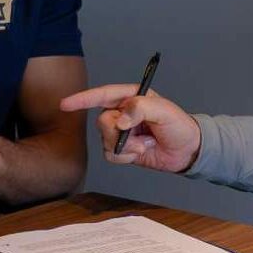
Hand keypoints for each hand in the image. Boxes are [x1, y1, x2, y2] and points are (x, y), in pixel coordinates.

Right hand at [61, 85, 200, 172]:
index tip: (65, 104)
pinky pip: (110, 155)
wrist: (186, 151)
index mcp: (130, 97)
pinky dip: (126, 157)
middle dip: (120, 132)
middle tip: (139, 133)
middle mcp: (123, 113)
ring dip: (127, 146)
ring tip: (145, 144)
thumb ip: (141, 108)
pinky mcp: (123, 149)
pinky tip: (141, 152)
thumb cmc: (179, 126)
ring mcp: (121, 132)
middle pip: (103, 122)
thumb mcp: (164, 111)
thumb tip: (121, 120)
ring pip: (105, 140)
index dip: (82, 99)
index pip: (102, 95)